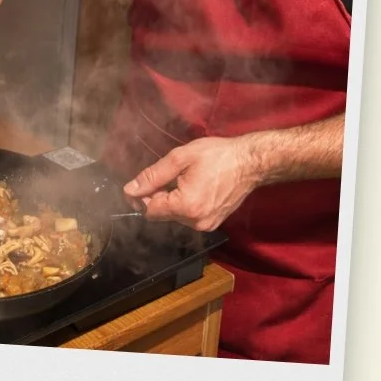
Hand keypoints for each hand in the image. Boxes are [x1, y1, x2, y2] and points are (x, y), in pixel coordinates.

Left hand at [123, 135, 259, 232]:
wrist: (250, 162)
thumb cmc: (218, 156)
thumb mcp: (180, 158)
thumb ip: (152, 176)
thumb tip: (130, 189)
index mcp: (186, 206)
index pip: (150, 210)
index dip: (141, 196)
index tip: (142, 183)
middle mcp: (196, 222)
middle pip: (161, 214)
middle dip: (158, 196)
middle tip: (169, 174)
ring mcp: (206, 225)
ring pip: (174, 216)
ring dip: (172, 199)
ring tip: (186, 178)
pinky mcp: (213, 223)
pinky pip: (188, 216)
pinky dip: (185, 203)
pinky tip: (194, 186)